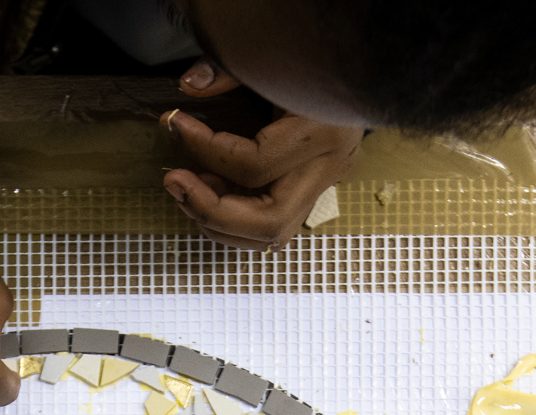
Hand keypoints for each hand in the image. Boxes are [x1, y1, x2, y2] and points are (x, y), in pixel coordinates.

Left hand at [161, 62, 362, 251]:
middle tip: (175, 183)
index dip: (205, 149)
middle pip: (268, 221)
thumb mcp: (272, 57)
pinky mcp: (314, 187)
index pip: (254, 165)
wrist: (359, 65)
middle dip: (212, 210)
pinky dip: (236, 218)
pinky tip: (212, 191)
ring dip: (220, 223)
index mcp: (323, 133)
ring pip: (271, 236)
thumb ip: (229, 68)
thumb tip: (189, 86)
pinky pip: (273, 223)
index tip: (176, 124)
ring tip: (188, 190)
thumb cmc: (317, 57)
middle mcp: (327, 167)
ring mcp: (324, 183)